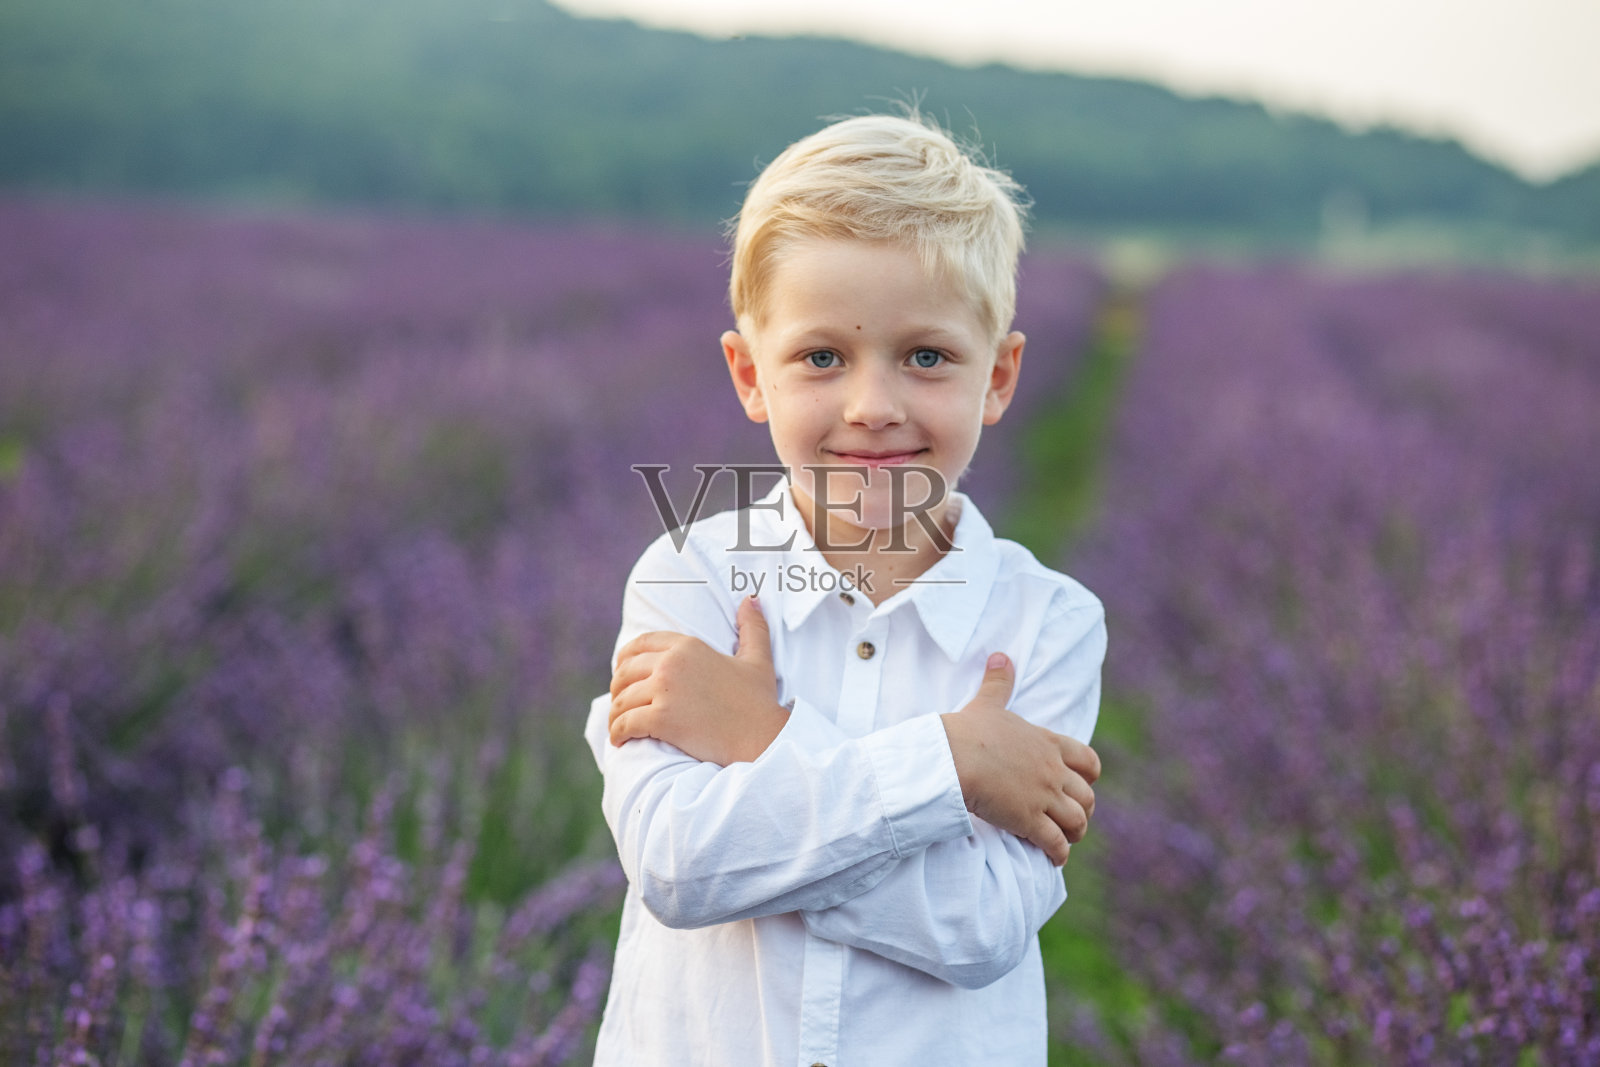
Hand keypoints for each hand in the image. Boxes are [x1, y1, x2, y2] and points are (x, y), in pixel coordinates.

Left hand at [608, 596, 790, 764]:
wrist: (762, 737)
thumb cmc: (758, 701)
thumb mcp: (757, 658)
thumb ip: (752, 627)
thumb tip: (751, 598)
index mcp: (688, 646)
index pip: (641, 644)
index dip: (625, 658)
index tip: (621, 672)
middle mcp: (671, 663)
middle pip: (625, 671)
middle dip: (617, 688)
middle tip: (619, 703)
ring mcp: (665, 690)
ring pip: (622, 699)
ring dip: (615, 714)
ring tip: (618, 725)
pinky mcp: (661, 719)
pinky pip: (625, 723)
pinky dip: (618, 732)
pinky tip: (620, 740)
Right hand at [940, 652, 1099, 865]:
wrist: (953, 757)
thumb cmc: (967, 730)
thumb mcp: (987, 703)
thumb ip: (998, 682)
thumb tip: (1000, 656)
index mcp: (1048, 743)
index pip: (1088, 761)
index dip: (1089, 776)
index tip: (1082, 783)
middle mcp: (1053, 771)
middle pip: (1087, 796)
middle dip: (1083, 809)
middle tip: (1071, 818)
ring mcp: (1044, 797)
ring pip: (1077, 821)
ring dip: (1074, 833)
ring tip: (1065, 840)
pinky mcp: (1030, 820)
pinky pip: (1056, 843)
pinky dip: (1059, 854)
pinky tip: (1054, 859)